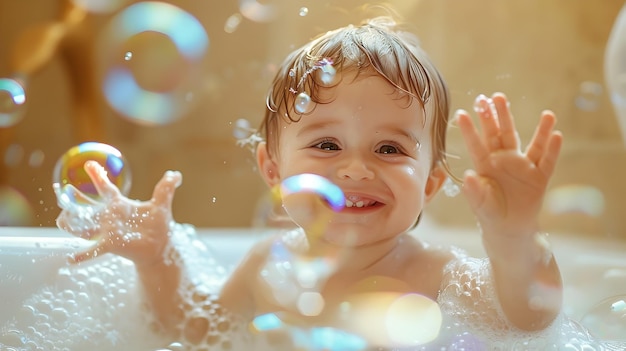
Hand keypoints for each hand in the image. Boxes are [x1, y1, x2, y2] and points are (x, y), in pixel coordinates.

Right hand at [55, 160, 181, 265]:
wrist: (161, 246)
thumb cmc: (158, 225)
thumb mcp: (161, 204)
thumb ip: (165, 187)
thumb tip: (176, 174)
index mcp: (120, 205)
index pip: (106, 188)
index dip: (97, 176)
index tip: (89, 164)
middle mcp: (110, 217)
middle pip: (88, 207)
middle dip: (74, 199)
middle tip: (62, 190)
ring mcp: (108, 231)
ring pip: (84, 227)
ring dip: (72, 224)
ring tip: (61, 219)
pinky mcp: (111, 245)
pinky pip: (94, 250)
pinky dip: (83, 255)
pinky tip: (71, 259)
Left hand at [456, 93, 562, 236]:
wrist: (509, 229)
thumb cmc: (490, 212)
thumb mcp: (480, 204)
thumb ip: (474, 191)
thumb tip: (468, 177)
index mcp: (485, 165)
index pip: (477, 144)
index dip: (470, 129)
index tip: (462, 112)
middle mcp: (504, 160)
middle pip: (502, 134)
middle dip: (498, 116)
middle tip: (495, 96)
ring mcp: (523, 167)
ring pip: (532, 144)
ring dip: (540, 130)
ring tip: (547, 114)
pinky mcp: (539, 177)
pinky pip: (547, 162)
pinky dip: (552, 150)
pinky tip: (557, 135)